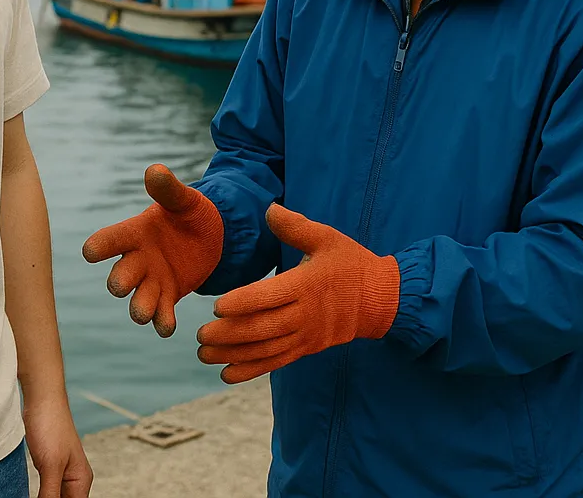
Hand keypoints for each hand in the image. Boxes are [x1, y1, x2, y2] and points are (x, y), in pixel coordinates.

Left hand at [23, 399, 92, 497]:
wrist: (42, 397)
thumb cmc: (51, 424)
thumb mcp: (50, 466)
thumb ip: (50, 495)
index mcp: (81, 481)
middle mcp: (73, 480)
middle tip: (33, 496)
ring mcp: (60, 473)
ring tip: (29, 494)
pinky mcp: (48, 467)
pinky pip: (44, 491)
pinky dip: (37, 496)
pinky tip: (27, 494)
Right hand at [82, 164, 223, 336]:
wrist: (210, 236)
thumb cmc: (190, 212)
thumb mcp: (183, 199)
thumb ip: (168, 189)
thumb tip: (155, 170)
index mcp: (135, 233)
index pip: (111, 240)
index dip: (99, 246)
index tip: (90, 252)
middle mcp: (137, 260)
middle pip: (120, 276)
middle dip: (119, 282)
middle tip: (121, 286)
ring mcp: (151, 281)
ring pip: (138, 301)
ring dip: (139, 308)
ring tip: (145, 314)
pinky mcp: (168, 297)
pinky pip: (161, 315)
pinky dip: (163, 323)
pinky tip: (167, 327)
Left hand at [196, 204, 399, 383]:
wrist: (382, 299)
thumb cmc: (350, 263)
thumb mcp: (327, 237)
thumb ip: (295, 226)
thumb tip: (269, 209)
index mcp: (306, 285)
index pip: (269, 297)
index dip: (242, 303)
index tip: (217, 307)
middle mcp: (304, 315)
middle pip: (263, 329)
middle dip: (229, 334)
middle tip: (201, 334)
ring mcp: (306, 336)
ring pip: (266, 349)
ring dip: (234, 355)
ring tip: (204, 355)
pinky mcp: (307, 349)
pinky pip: (277, 362)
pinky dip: (251, 370)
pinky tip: (226, 374)